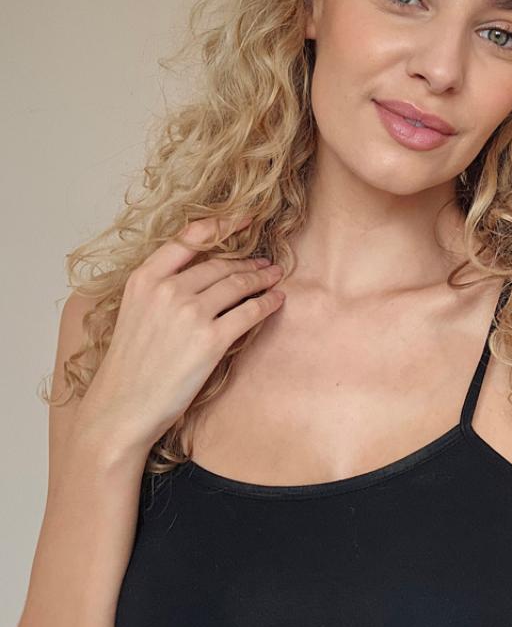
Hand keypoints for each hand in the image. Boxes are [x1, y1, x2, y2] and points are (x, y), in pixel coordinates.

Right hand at [83, 214, 284, 454]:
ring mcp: (190, 314)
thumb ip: (162, 288)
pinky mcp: (211, 340)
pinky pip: (249, 313)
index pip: (189, 238)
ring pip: (238, 285)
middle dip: (247, 263)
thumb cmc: (130, 365)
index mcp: (144, 279)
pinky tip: (276, 301)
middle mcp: (167, 290)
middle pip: (220, 264)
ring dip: (262, 279)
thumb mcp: (135, 312)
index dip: (222, 224)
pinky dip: (267, 303)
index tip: (245, 217)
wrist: (121, 408)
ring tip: (274, 278)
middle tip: (265, 264)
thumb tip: (205, 274)